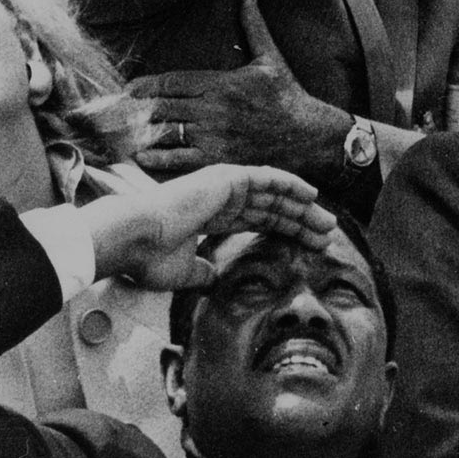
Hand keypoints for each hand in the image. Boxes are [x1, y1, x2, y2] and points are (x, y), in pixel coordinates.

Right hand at [76, 164, 333, 289]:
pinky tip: (310, 196)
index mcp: (212, 218)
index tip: (308, 245)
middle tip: (327, 235)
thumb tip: (213, 279)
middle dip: (301, 221)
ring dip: (302, 207)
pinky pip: (268, 178)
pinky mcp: (227, 178)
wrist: (131, 240)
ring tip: (327, 222)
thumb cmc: (148, 258)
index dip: (285, 232)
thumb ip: (202, 273)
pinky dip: (290, 184)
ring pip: (275, 194)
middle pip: (272, 208)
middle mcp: (221, 199)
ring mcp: (224, 186)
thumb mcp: (183, 273)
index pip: (258, 222)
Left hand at [130, 0, 355, 183]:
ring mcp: (215, 136)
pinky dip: (157, 158)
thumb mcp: (271, 58)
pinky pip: (178, 159)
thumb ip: (254, 26)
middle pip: (163, 108)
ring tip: (129, 133)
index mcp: (223, 83)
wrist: (308, 135)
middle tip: (123, 112)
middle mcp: (215, 109)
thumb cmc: (288, 95)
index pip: (173, 82)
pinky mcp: (218, 159)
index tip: (131, 89)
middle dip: (141, 109)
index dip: (148, 86)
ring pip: (167, 133)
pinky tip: (145, 156)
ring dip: (145, 133)